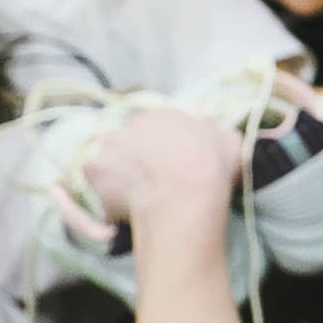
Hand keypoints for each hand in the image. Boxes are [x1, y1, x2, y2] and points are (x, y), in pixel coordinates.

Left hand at [80, 109, 241, 240]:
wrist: (187, 192)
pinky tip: (118, 211)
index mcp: (161, 116)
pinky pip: (94, 185)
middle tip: (148, 186)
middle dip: (134, 161)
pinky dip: (103, 197)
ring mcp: (108, 145)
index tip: (165, 169)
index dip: (159, 151)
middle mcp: (131, 123)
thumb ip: (215, 126)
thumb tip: (207, 110)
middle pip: (127, 143)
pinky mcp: (93, 169)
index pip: (153, 130)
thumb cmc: (212, 165)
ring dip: (116, 176)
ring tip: (130, 200)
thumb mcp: (229, 139)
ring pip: (108, 162)